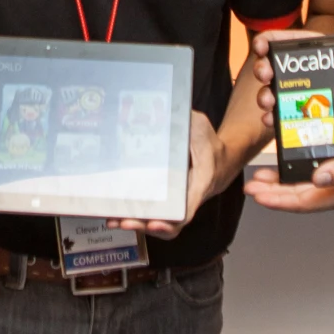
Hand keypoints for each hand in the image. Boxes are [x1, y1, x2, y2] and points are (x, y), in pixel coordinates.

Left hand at [112, 110, 217, 237]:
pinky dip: (135, 216)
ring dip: (134, 223)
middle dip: (143, 225)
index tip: (154, 223)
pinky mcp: (166, 200)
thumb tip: (166, 109)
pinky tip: (116, 214)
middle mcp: (186, 199)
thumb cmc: (210, 144)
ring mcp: (176, 202)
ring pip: (156, 221)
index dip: (169, 221)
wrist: (221, 159)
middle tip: (123, 221)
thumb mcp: (200, 127)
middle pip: (166, 223)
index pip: (186, 210)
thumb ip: (185, 121)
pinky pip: (152, 212)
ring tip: (113, 220)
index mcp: (198, 184)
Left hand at [243, 131, 333, 213]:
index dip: (276, 199)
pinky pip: (320, 178)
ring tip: (264, 177)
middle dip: (273, 193)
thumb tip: (316, 178)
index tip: (255, 193)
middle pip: (299, 197)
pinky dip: (302, 173)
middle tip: (250, 185)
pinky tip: (296, 164)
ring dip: (284, 184)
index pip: (302, 202)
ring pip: (307, 189)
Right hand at [249, 28, 333, 127]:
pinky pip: (278, 116)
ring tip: (268, 102)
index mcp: (300, 49)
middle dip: (261, 69)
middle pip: (266, 66)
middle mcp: (289, 70)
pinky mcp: (296, 110)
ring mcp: (290, 91)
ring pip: (268, 93)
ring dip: (264, 97)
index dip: (263, 42)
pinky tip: (272, 120)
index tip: (260, 48)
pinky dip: (272, 119)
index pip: (274, 41)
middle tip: (265, 75)